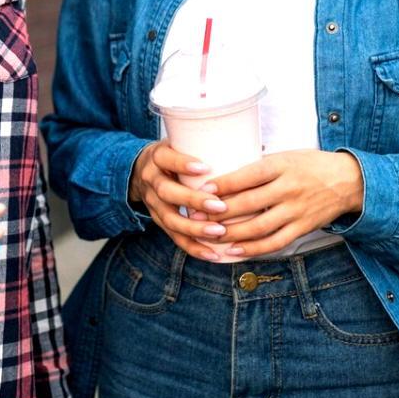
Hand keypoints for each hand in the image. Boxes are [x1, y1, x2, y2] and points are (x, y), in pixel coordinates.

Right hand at [127, 140, 235, 262]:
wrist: (139, 169)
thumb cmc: (175, 154)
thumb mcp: (182, 143)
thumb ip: (209, 146)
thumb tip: (259, 147)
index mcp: (157, 157)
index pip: (167, 158)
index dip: (183, 164)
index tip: (205, 167)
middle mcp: (151, 179)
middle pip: (167, 192)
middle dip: (193, 200)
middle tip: (220, 206)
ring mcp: (152, 203)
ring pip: (169, 219)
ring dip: (194, 228)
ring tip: (218, 232)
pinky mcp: (158, 220)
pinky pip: (174, 237)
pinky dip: (193, 247)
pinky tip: (211, 254)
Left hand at [208, 150, 363, 257]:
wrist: (350, 180)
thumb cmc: (310, 164)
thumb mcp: (286, 155)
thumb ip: (260, 167)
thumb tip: (223, 174)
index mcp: (282, 166)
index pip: (248, 175)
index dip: (224, 184)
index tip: (202, 190)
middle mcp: (289, 188)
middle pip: (249, 203)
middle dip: (219, 211)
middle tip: (195, 215)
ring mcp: (296, 210)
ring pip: (259, 227)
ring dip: (231, 234)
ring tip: (209, 235)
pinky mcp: (303, 227)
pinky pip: (275, 242)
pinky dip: (253, 249)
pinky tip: (234, 251)